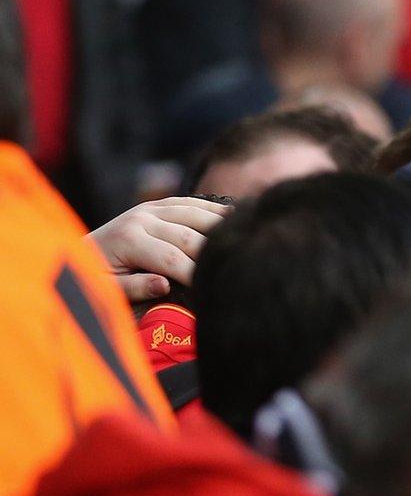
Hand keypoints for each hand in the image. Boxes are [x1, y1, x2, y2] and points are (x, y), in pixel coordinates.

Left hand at [88, 197, 231, 301]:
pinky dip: (214, 209)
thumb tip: (163, 284)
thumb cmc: (93, 278)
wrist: (76, 252)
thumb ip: (132, 288)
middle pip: (190, 235)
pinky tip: (236, 217)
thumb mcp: (105, 289)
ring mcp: (150, 208)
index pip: (173, 259)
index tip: (216, 293)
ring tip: (247, 240)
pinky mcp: (157, 204)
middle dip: (215, 255)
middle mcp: (140, 218)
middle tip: (238, 271)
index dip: (197, 276)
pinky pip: (190, 202)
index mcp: (128, 240)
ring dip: (222, 227)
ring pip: (195, 213)